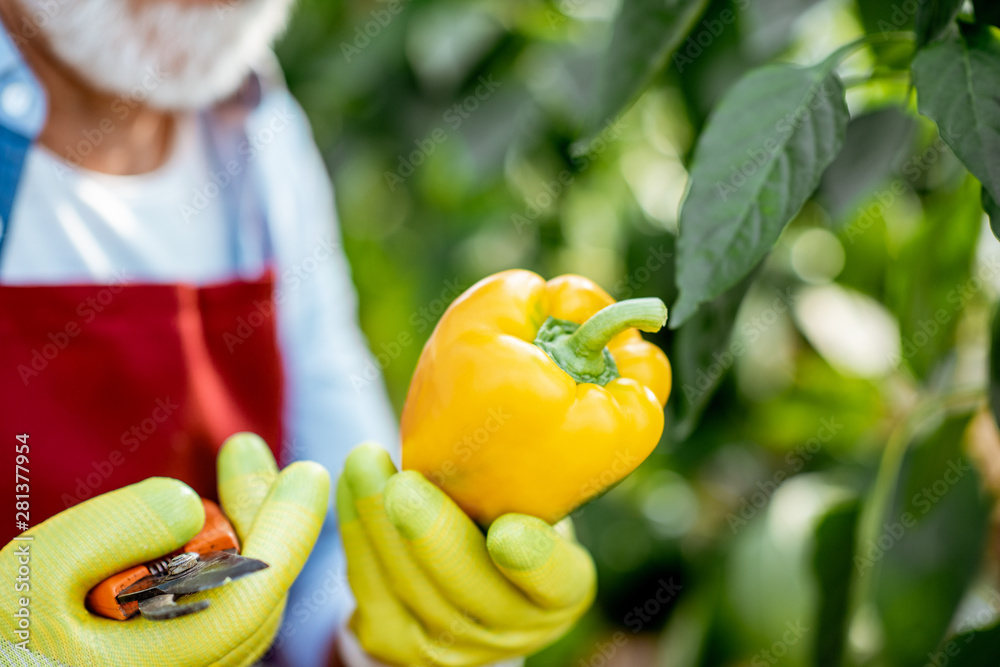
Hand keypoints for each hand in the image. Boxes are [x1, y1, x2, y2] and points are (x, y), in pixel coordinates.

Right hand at [0, 433, 328, 665]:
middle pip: (256, 599)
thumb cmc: (3, 636)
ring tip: (236, 481)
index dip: (290, 530)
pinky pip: (218, 618)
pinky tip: (203, 532)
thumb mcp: (38, 572)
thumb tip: (189, 504)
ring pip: (243, 610)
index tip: (309, 474)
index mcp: (159, 662)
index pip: (252, 597)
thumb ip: (116, 532)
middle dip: (264, 518)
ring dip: (246, 541)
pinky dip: (224, 569)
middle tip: (248, 455)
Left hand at [338, 443, 595, 665]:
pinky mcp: (393, 642)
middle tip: (404, 485)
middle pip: (467, 591)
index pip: (557, 581)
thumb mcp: (540, 493)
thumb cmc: (511, 508)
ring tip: (364, 463)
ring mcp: (451, 648)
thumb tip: (520, 374)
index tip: (507, 533)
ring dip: (376, 525)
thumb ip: (531, 467)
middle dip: (430, 537)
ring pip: (408, 592)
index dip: (533, 563)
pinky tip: (350, 486)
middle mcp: (512, 629)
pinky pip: (368, 590)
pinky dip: (355, 533)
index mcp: (563, 590)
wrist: (468, 572)